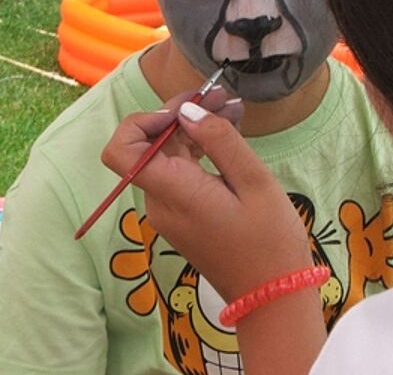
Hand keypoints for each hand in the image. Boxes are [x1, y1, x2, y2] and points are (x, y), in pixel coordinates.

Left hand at [101, 94, 312, 301]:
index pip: (120, 150)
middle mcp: (160, 202)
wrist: (272, 296)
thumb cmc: (269, 241)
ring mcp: (169, 211)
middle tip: (222, 96)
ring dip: (195, 129)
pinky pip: (180, 173)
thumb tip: (187, 110)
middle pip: (150, 145)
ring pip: (167, 156)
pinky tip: (229, 135)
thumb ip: (218, 140)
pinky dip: (200, 150)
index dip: (142, 120)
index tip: (184, 109)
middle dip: (181, 114)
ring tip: (233, 109)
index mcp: (172, 192)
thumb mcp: (253, 181)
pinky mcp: (182, 216)